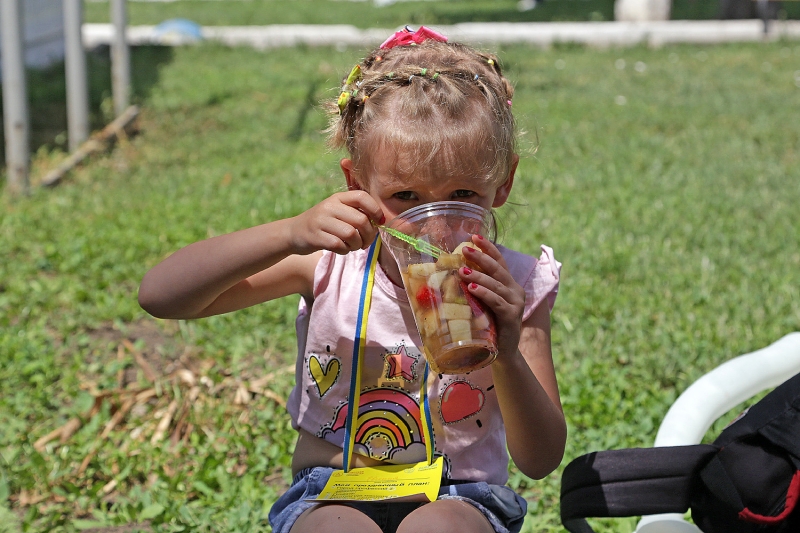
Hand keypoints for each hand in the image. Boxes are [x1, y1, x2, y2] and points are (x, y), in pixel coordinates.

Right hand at [288, 191, 383, 254]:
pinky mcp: (315, 237)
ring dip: (357, 244)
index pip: (362, 197)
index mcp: (338, 198)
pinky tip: (342, 249)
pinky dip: (345, 250)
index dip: (376, 210)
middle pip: (361, 220)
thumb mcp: (336, 211)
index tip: (379, 221)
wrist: (293, 232)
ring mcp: (321, 221)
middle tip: (366, 242)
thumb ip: (355, 212)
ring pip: (351, 234)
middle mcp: (329, 206)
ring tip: (354, 246)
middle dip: (369, 235)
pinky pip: (339, 245)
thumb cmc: (323, 223)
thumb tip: (380, 221)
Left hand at [457, 235, 525, 359]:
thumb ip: (475, 290)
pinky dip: (484, 294)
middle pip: (497, 269)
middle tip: (465, 249)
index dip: (488, 248)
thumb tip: (452, 274)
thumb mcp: (483, 304)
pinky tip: (472, 289)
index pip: (499, 262)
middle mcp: (515, 291)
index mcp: (509, 285)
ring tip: (462, 270)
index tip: (475, 236)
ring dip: (478, 276)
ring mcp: (515, 303)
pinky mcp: (511, 316)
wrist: (503, 353)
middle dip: (481, 257)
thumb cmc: (489, 326)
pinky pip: (497, 301)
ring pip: (496, 284)